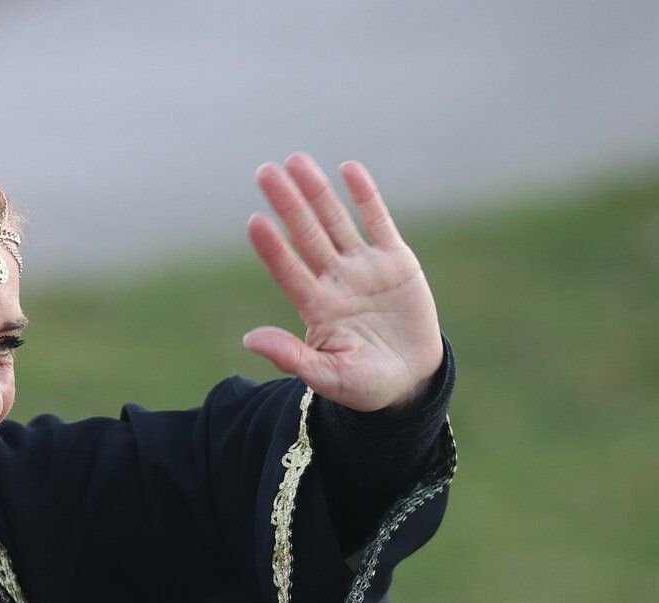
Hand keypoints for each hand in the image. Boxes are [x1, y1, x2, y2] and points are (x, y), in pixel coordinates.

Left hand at [243, 154, 443, 412]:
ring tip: (297, 160)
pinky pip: (378, 222)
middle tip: (264, 171)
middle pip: (306, 236)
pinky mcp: (395, 260)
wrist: (410, 380)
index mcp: (317, 308)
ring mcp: (364, 268)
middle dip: (288, 204)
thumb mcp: (330, 377)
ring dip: (317, 192)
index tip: (255, 222)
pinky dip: (365, 196)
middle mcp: (335, 281)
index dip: (273, 249)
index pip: (288, 272)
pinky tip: (348, 168)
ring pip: (336, 222)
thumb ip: (292, 357)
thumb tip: (248, 339)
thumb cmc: (365, 384)